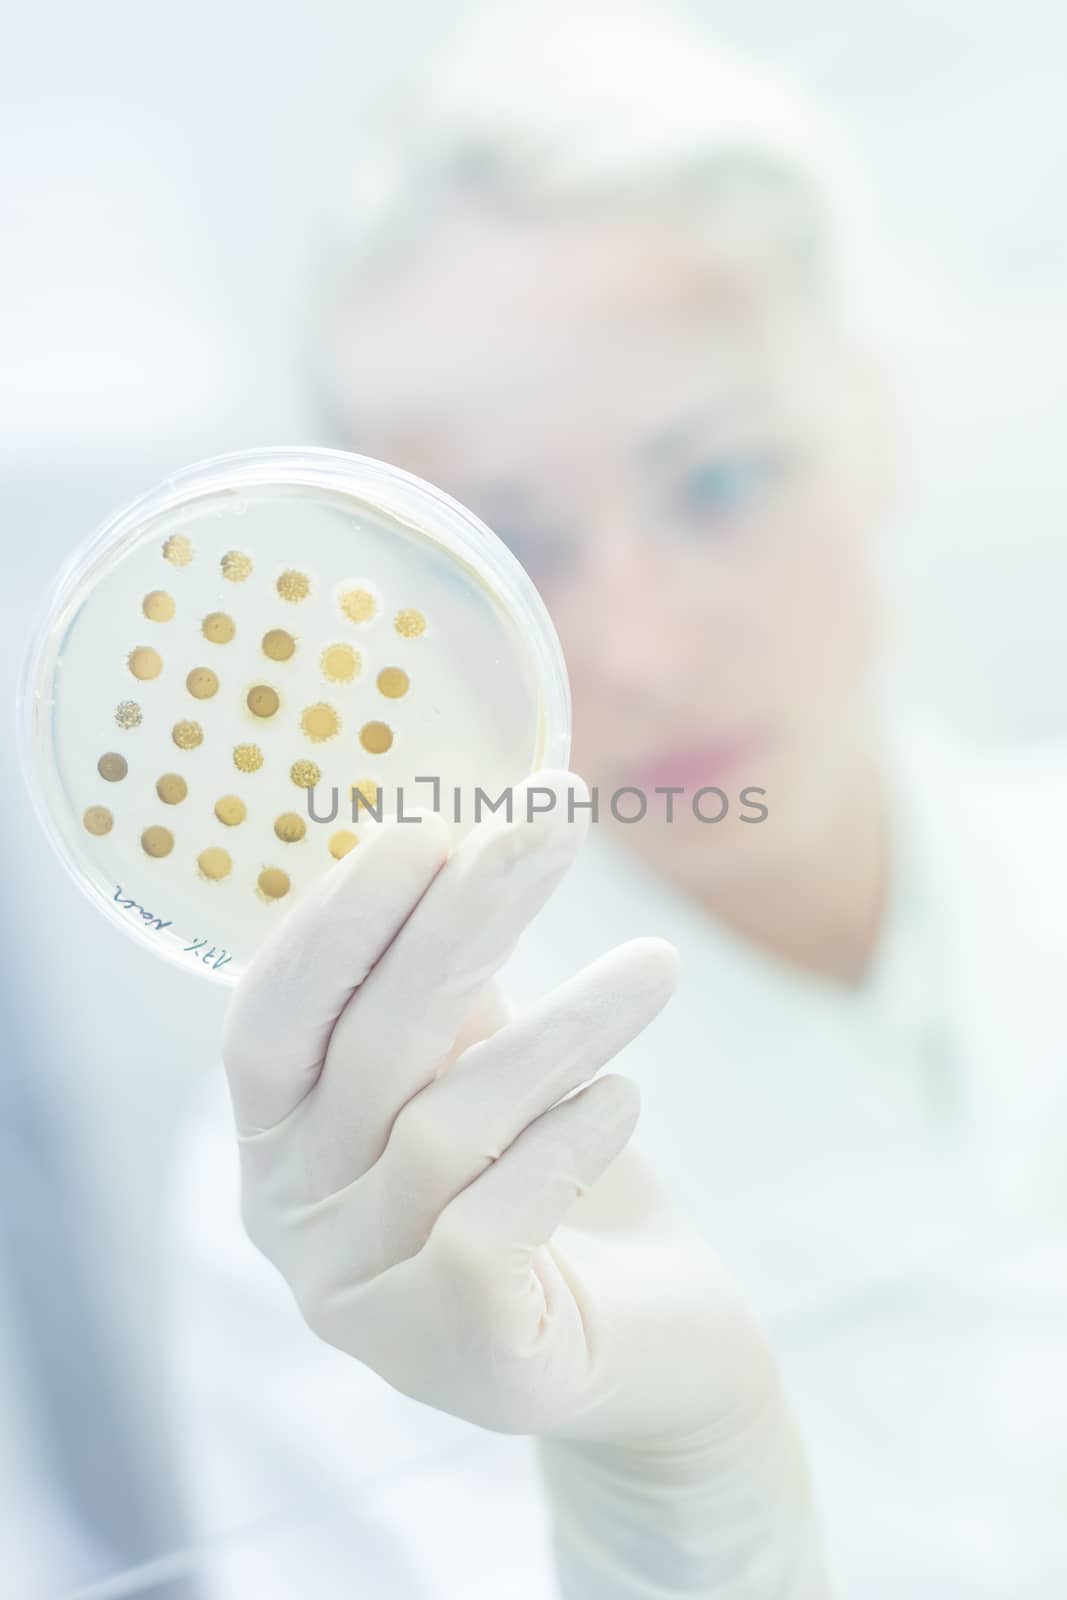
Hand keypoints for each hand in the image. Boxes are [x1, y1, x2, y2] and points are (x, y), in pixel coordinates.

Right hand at [223, 772, 829, 1594]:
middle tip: (551, 819)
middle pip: (369, 1051)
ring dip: (563, 1029)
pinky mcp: (461, 1360)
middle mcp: (295, 1224)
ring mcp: (365, 1304)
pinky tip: (624, 1100)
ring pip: (448, 1127)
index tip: (430, 819)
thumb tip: (458, 829)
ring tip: (655, 966)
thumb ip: (447, 985)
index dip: (340, 916)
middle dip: (466, 919)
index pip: (272, 1018)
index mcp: (279, 1142)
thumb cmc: (552, 1178)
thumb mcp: (483, 1065)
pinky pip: (497, 1223)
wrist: (656, 1345)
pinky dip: (567, 1143)